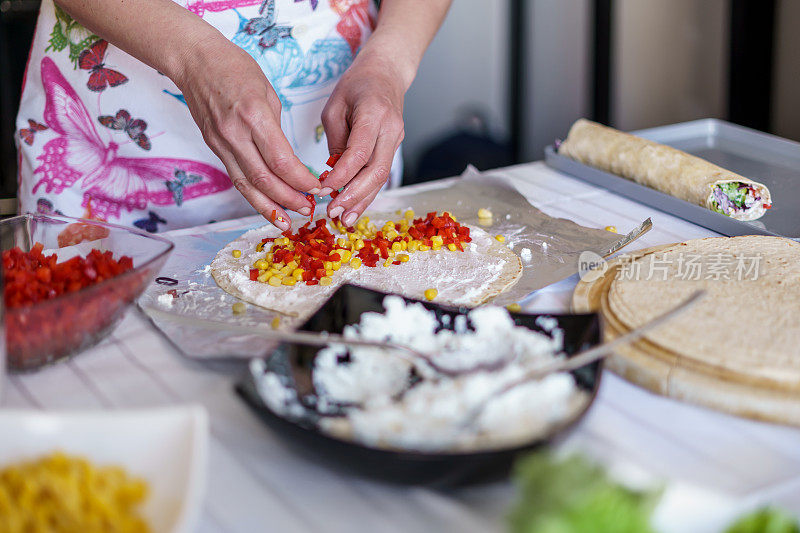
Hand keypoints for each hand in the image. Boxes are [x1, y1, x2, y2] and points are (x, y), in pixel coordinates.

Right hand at [175, 38, 318, 229]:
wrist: (195, 60)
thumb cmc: (235, 68)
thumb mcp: (268, 92)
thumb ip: (277, 128)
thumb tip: (289, 159)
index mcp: (254, 116)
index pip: (281, 161)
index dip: (302, 180)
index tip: (318, 188)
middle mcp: (235, 134)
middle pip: (265, 179)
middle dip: (290, 199)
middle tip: (309, 210)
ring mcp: (221, 143)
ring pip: (247, 186)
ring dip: (269, 207)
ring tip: (288, 222)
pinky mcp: (214, 147)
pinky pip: (236, 177)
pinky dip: (253, 196)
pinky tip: (267, 207)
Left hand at [320, 47, 406, 225]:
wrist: (387, 73)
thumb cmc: (357, 84)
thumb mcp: (335, 105)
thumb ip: (335, 138)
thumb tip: (333, 171)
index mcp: (374, 113)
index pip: (360, 153)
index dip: (342, 175)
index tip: (323, 189)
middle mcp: (390, 129)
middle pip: (376, 171)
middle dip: (354, 196)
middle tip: (334, 212)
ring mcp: (396, 140)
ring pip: (381, 178)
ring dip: (362, 201)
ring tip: (344, 219)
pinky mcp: (394, 147)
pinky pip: (380, 174)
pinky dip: (367, 193)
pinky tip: (354, 208)